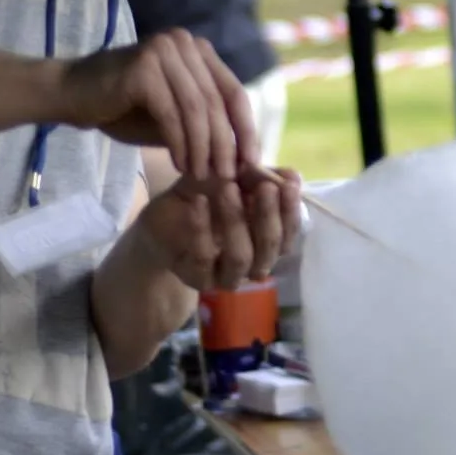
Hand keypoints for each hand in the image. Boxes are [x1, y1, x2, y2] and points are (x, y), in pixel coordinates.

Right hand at [59, 31, 255, 180]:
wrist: (69, 95)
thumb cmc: (122, 109)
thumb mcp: (173, 117)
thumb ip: (203, 125)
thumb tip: (242, 157)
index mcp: (196, 50)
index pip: (233, 92)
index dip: (245, 129)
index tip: (251, 163)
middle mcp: (184, 43)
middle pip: (218, 101)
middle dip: (225, 144)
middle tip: (226, 176)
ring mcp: (164, 51)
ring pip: (197, 109)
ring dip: (203, 148)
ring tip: (201, 175)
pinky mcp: (145, 67)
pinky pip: (173, 113)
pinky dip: (181, 143)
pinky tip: (181, 164)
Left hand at [140, 165, 302, 291]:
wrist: (163, 214)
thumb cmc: (207, 195)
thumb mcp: (234, 177)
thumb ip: (261, 176)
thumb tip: (293, 175)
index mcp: (268, 243)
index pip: (289, 232)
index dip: (291, 210)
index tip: (288, 185)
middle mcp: (253, 264)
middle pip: (270, 247)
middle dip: (268, 215)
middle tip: (264, 186)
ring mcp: (226, 275)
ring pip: (241, 257)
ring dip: (237, 221)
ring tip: (227, 188)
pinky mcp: (198, 279)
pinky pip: (203, 258)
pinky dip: (202, 228)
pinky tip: (198, 202)